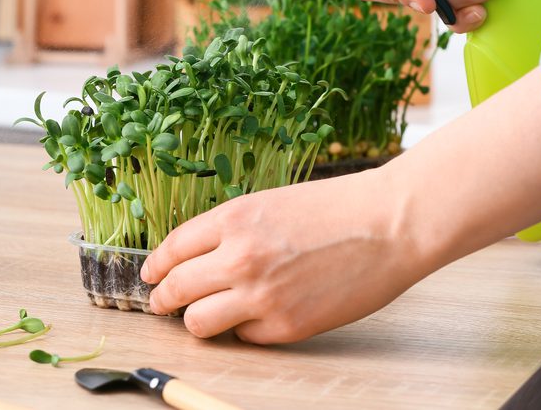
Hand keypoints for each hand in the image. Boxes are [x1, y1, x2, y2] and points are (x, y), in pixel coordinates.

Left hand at [140, 172, 423, 343]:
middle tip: (161, 303)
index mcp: (234, 218)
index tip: (151, 276)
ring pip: (198, 322)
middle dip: (162, 299)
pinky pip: (245, 336)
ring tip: (207, 316)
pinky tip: (261, 315)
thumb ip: (232, 229)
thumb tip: (199, 258)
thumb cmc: (337, 208)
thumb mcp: (272, 203)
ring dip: (198, 320)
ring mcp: (261, 295)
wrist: (389, 224)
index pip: (172, 249)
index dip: (156, 266)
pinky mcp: (285, 326)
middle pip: (175, 289)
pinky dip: (247, 329)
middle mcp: (239, 257)